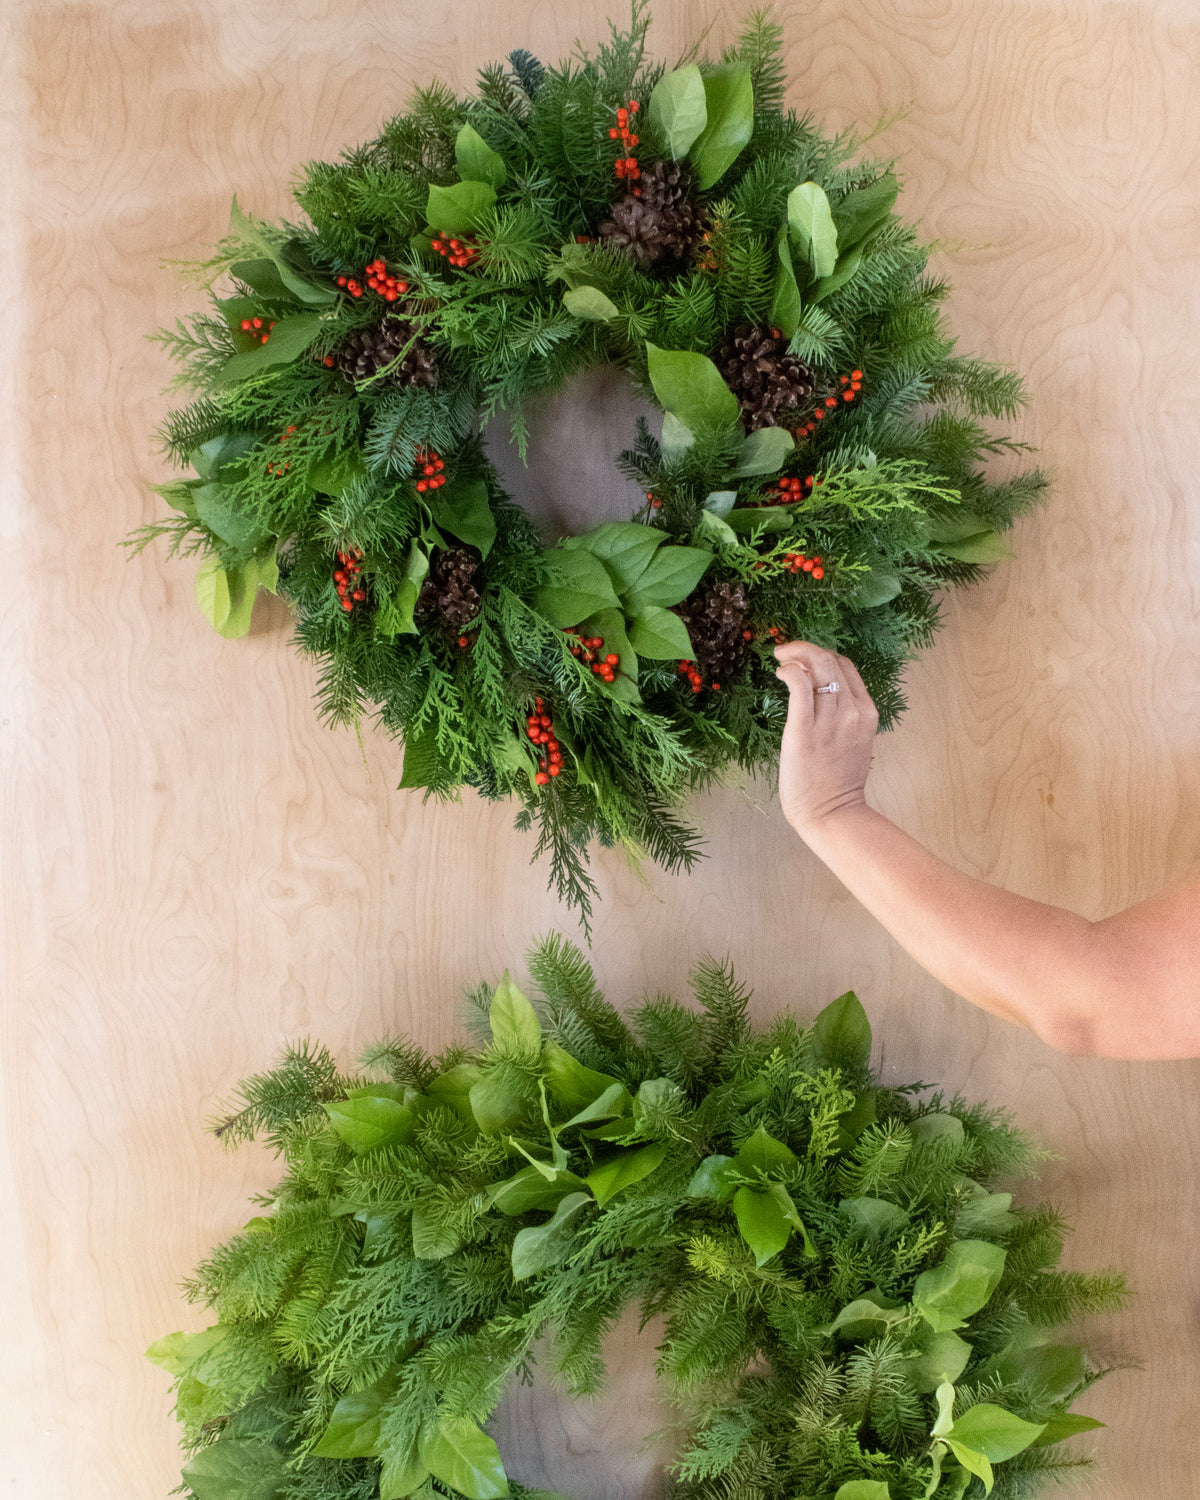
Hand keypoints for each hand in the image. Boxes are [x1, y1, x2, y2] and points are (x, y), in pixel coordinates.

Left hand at [773, 640, 879, 835]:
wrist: (832, 813)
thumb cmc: (838, 782)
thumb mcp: (854, 741)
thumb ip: (844, 716)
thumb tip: (820, 692)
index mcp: (866, 712)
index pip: (846, 666)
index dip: (823, 654)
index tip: (804, 658)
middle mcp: (851, 710)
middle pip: (830, 660)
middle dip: (805, 648)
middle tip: (786, 652)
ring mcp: (830, 719)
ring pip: (815, 667)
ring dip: (794, 656)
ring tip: (781, 661)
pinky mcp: (804, 729)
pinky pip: (799, 684)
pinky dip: (789, 670)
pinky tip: (780, 673)